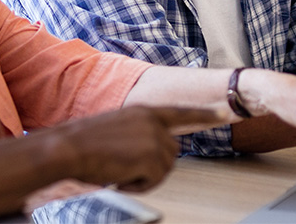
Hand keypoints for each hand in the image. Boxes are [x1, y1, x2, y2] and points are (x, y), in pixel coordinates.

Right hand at [39, 106, 225, 192]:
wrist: (68, 147)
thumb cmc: (84, 142)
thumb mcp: (117, 128)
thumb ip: (140, 133)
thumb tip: (153, 151)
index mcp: (144, 111)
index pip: (182, 112)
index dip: (206, 114)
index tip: (227, 113)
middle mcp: (153, 122)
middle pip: (171, 152)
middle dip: (152, 166)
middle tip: (124, 167)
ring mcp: (154, 138)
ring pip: (164, 168)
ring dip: (143, 176)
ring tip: (118, 169)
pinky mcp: (151, 156)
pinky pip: (155, 180)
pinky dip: (138, 184)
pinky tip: (119, 176)